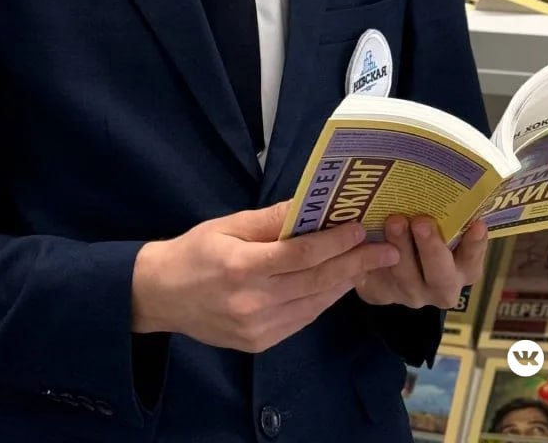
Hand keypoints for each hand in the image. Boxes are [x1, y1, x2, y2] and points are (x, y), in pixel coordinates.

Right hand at [131, 201, 399, 353]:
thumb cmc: (194, 251)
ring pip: (315, 304)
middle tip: (385, 249)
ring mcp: (258, 328)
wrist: (161, 296)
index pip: (300, 255)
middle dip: (355, 263)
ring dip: (346, 283)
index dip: (335, 242)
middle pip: (315, 282)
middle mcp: (253, 302)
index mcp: (242, 267)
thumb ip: (271, 219)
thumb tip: (309, 203)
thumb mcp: (228, 225)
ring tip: (371, 264)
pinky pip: (302, 319)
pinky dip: (324, 300)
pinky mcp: (260, 343)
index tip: (360, 228)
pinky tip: (340, 283)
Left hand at [354, 215, 487, 309]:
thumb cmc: (420, 225)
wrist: (384, 258)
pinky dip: (369, 258)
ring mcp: (410, 292)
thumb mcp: (438, 221)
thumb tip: (450, 167)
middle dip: (432, 249)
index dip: (475, 245)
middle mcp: (439, 286)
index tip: (477, 223)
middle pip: (441, 276)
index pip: (472, 260)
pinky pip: (375, 280)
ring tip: (394, 222)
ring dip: (400, 249)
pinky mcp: (380, 293)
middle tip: (422, 222)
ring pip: (406, 278)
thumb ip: (445, 209)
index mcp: (461, 269)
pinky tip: (364, 238)